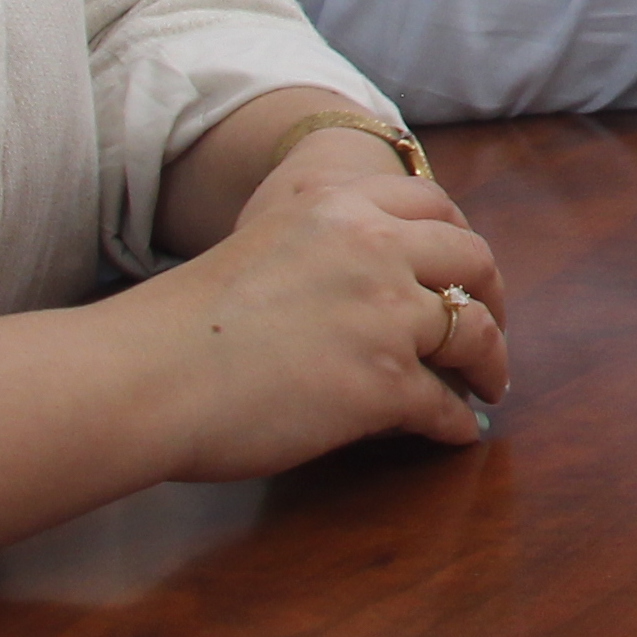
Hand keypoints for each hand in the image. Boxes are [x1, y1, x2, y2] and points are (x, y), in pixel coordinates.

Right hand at [128, 132, 508, 473]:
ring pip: (474, 334)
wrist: (145, 375)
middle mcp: (374, 248)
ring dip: (491, 364)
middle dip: (492, 298)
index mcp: (339, 206)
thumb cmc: (178, 323)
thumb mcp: (261, 245)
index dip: (458, 238)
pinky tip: (457, 433)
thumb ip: (316, 251)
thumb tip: (357, 288)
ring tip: (490, 387)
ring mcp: (386, 315)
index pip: (432, 202)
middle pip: (472, 261)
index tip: (464, 268)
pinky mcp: (385, 383)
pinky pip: (445, 405)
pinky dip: (458, 423)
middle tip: (491, 329)